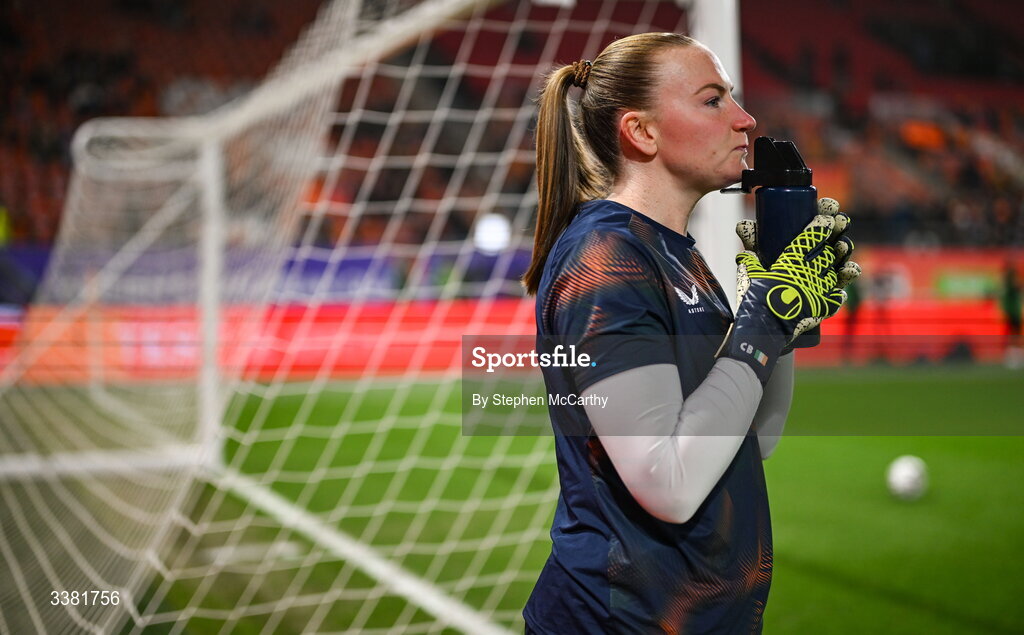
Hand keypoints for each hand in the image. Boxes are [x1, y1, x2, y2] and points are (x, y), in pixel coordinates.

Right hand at [724, 206, 860, 383]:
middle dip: (836, 237)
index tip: (826, 218)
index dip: (820, 226)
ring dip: (842, 259)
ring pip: (836, 270)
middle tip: (841, 224)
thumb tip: (744, 249)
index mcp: (792, 262)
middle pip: (828, 252)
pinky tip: (838, 289)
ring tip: (843, 248)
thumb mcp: (749, 277)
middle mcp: (810, 272)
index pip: (810, 238)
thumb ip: (750, 261)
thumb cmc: (755, 300)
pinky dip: (837, 292)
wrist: (766, 330)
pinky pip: (835, 297)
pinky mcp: (823, 308)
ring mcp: (819, 290)